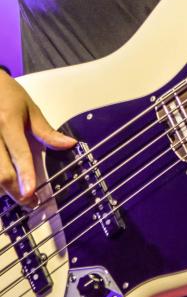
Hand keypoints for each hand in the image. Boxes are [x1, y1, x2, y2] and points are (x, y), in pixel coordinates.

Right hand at [0, 70, 75, 205]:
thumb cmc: (7, 96)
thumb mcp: (30, 109)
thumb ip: (47, 132)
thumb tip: (70, 144)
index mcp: (8, 122)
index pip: (18, 152)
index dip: (25, 174)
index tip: (31, 192)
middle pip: (0, 171)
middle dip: (14, 190)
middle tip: (29, 200)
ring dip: (3, 189)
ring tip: (18, 194)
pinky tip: (3, 185)